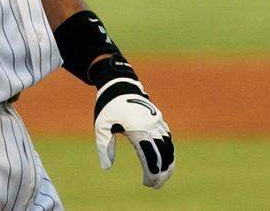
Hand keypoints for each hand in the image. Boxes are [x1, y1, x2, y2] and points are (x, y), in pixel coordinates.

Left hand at [90, 56, 174, 187]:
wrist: (120, 85)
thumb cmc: (109, 107)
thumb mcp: (101, 126)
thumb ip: (104, 147)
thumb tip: (107, 166)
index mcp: (137, 129)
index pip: (149, 156)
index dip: (152, 172)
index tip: (149, 184)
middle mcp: (151, 125)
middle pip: (162, 153)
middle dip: (161, 171)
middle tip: (156, 185)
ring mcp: (157, 121)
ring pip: (168, 145)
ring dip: (168, 162)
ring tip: (164, 176)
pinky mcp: (158, 119)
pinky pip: (167, 137)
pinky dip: (168, 150)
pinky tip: (166, 159)